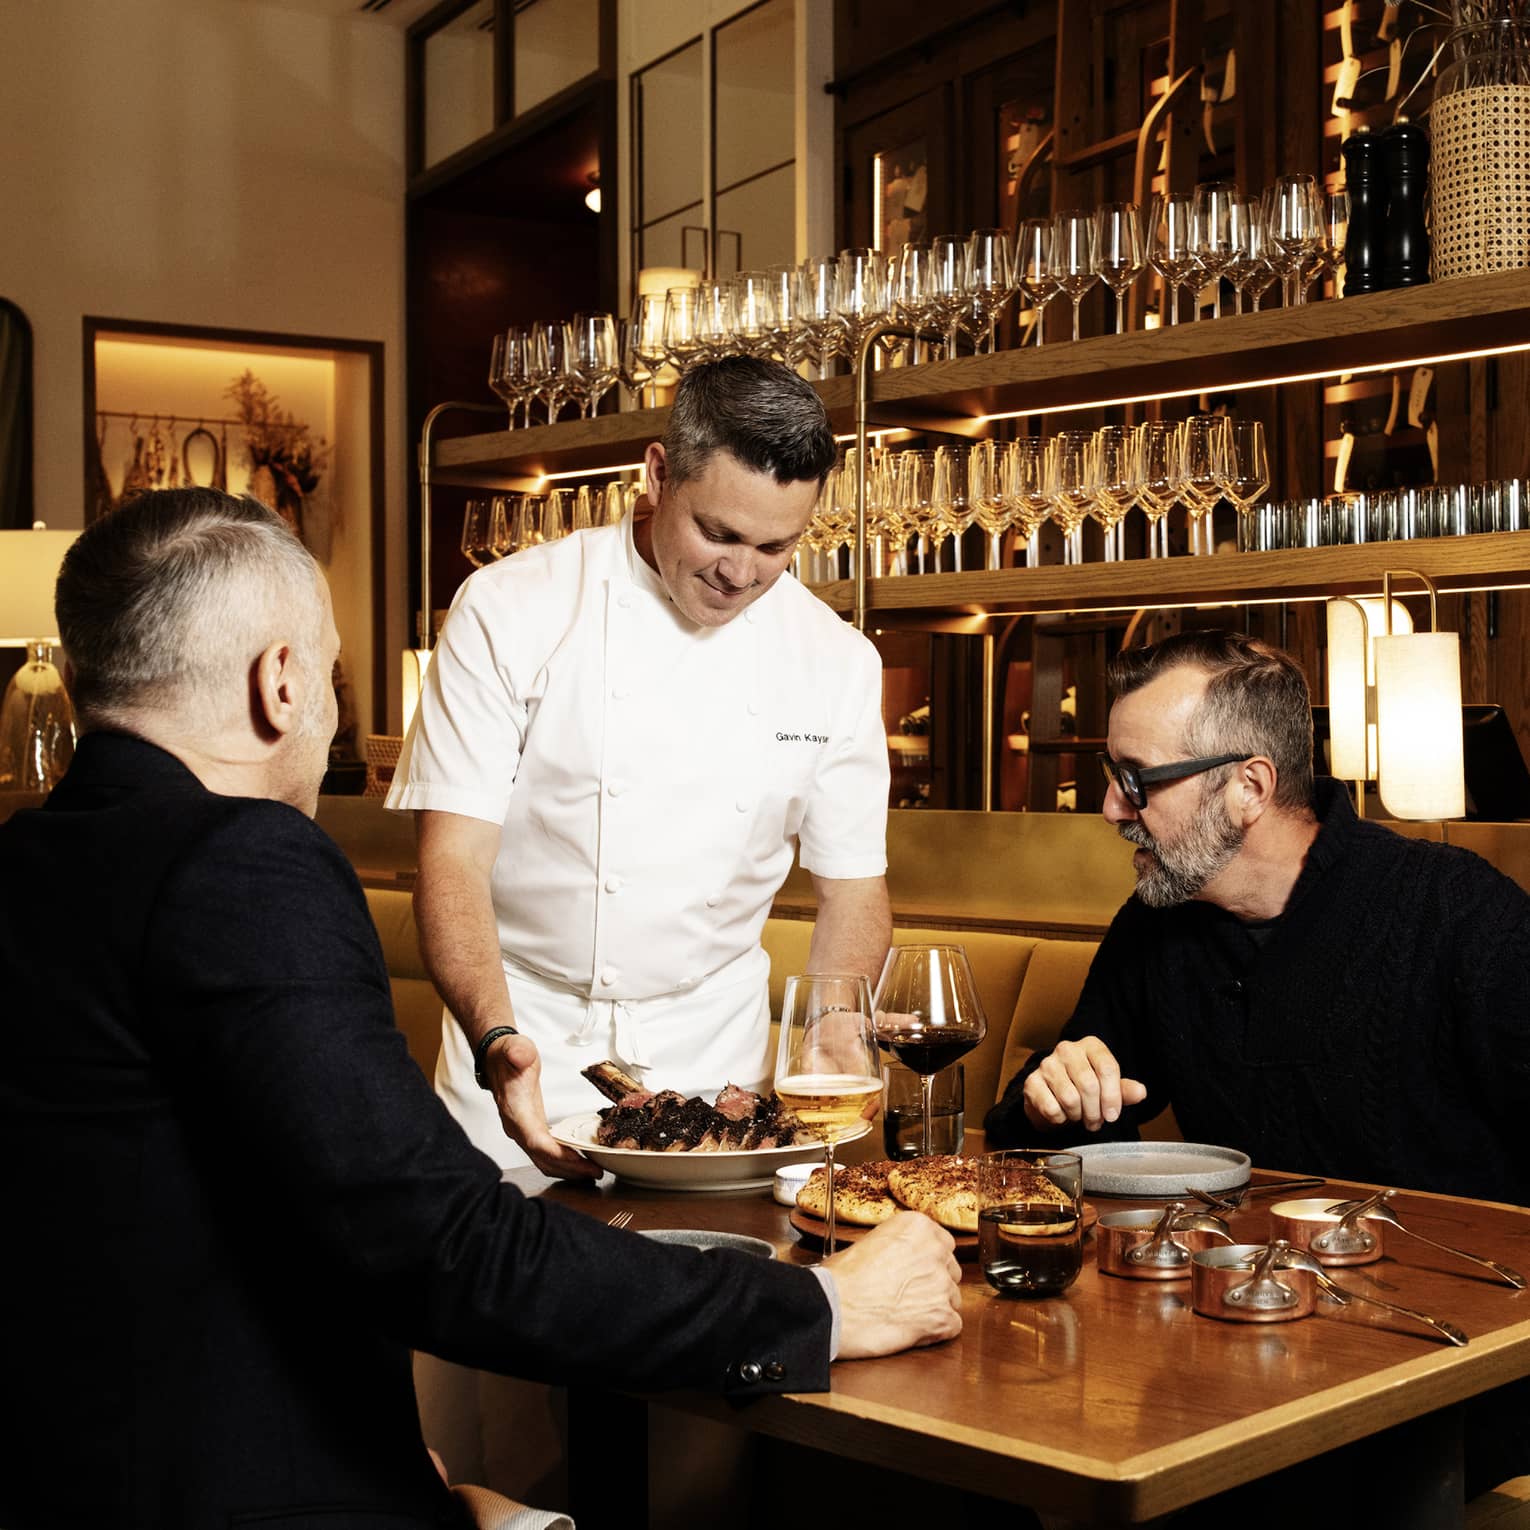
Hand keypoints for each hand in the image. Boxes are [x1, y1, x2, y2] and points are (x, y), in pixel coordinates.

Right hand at [483, 1032, 600, 1180]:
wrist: (497, 1058)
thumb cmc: (508, 1055)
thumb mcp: (516, 1047)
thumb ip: (518, 1051)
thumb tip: (520, 1055)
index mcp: (515, 1111)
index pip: (536, 1141)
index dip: (558, 1156)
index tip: (581, 1162)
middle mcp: (517, 1127)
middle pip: (542, 1158)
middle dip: (569, 1169)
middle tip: (597, 1172)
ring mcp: (523, 1131)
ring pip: (543, 1161)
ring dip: (567, 1170)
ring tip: (593, 1172)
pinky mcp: (531, 1130)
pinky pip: (546, 1154)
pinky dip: (563, 1162)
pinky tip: (580, 1162)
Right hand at [824, 1210, 962, 1358]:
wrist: (833, 1309)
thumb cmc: (840, 1279)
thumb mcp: (868, 1242)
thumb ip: (897, 1245)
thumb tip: (903, 1258)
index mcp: (917, 1226)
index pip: (942, 1242)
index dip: (928, 1260)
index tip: (916, 1269)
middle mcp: (934, 1250)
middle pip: (950, 1269)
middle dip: (934, 1282)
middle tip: (909, 1293)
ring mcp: (942, 1284)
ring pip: (953, 1297)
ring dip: (935, 1306)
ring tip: (906, 1313)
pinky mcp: (943, 1317)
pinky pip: (953, 1324)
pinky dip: (937, 1330)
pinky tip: (913, 1329)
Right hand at [1022, 1036, 1146, 1131]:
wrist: (1051, 1095)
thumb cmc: (1083, 1089)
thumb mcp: (1108, 1088)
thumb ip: (1124, 1090)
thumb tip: (1140, 1092)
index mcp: (1090, 1045)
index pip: (1107, 1068)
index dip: (1113, 1096)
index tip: (1113, 1115)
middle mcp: (1067, 1049)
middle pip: (1089, 1084)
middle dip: (1095, 1111)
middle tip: (1096, 1122)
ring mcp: (1047, 1064)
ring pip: (1070, 1098)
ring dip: (1078, 1116)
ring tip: (1080, 1116)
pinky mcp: (1032, 1082)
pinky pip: (1051, 1108)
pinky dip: (1060, 1119)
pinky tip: (1062, 1114)